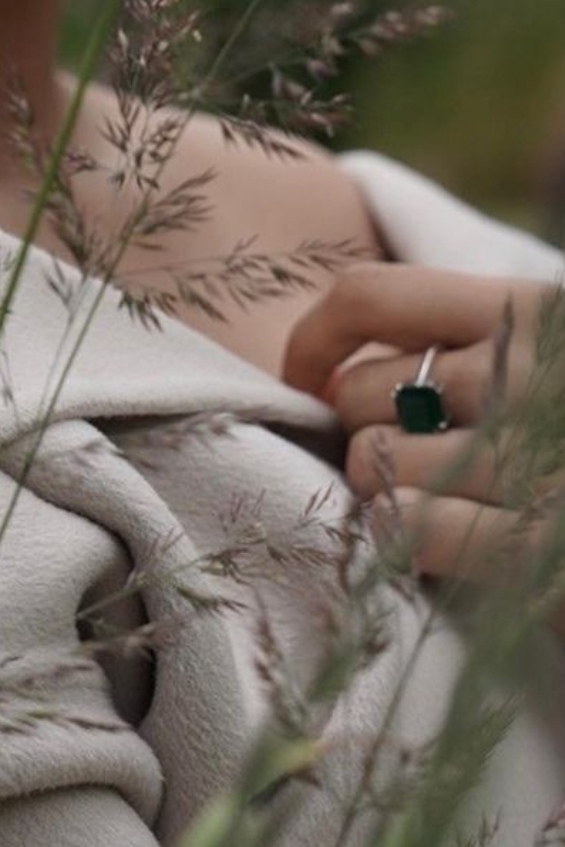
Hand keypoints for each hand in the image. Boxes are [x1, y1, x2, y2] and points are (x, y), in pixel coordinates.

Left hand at [281, 264, 564, 623]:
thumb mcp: (553, 357)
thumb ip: (483, 342)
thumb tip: (337, 368)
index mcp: (538, 311)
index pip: (372, 296)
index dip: (314, 339)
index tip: (306, 380)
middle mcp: (536, 372)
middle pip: (362, 389)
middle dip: (361, 433)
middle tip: (400, 462)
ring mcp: (544, 458)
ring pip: (377, 462)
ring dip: (383, 493)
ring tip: (428, 508)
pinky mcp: (550, 549)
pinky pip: (417, 527)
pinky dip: (403, 536)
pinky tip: (425, 542)